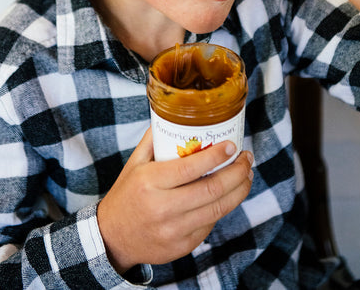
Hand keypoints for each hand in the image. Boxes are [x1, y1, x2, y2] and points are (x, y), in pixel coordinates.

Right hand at [97, 128, 253, 273]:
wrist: (112, 238)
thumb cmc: (126, 194)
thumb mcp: (134, 163)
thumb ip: (155, 138)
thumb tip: (176, 113)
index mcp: (150, 181)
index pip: (191, 167)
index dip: (217, 156)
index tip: (233, 145)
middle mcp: (162, 208)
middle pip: (212, 190)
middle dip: (237, 172)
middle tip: (247, 159)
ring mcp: (173, 231)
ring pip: (217, 209)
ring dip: (239, 191)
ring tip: (247, 175)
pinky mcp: (182, 247)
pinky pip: (209, 225)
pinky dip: (222, 208)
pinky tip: (228, 195)